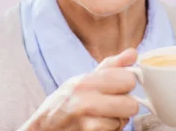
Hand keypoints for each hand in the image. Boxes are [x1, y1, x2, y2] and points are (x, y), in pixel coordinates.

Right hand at [20, 48, 139, 130]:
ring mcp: (84, 123)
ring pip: (122, 122)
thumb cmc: (65, 103)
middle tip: (112, 106)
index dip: (127, 85)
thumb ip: (111, 67)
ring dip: (115, 122)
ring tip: (100, 118)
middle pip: (131, 105)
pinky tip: (96, 128)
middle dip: (125, 107)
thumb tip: (133, 53)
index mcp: (85, 82)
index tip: (119, 88)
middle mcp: (83, 101)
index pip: (128, 80)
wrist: (42, 129)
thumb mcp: (83, 80)